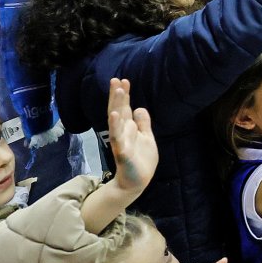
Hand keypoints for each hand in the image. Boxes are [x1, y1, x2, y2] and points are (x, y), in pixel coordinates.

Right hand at [106, 78, 156, 193]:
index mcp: (128, 128)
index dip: (123, 95)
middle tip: (115, 80)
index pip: (124, 108)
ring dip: (116, 106)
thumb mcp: (146, 137)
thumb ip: (143, 123)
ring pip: (117, 121)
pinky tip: (115, 117)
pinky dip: (116, 128)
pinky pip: (118, 139)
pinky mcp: (123, 153)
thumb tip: (139, 107)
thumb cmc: (141, 159)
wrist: (137, 182)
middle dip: (117, 96)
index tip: (123, 80)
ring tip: (117, 91)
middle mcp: (122, 132)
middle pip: (118, 111)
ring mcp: (121, 142)